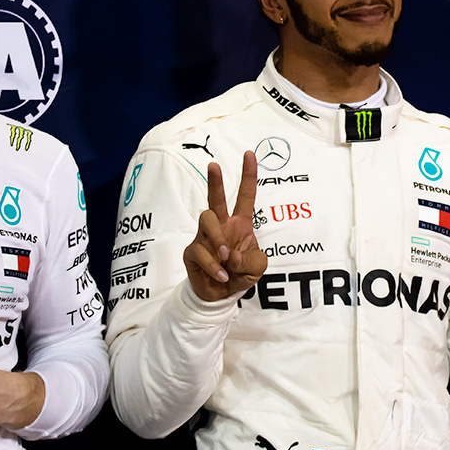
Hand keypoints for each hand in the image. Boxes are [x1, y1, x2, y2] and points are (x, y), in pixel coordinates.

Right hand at [183, 151, 266, 301]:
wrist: (221, 295)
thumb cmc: (240, 273)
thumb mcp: (257, 268)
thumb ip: (251, 260)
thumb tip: (231, 254)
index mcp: (240, 224)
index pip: (245, 196)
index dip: (248, 175)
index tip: (249, 154)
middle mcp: (222, 226)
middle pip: (216, 199)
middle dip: (215, 181)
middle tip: (214, 165)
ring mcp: (205, 237)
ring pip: (207, 220)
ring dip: (218, 239)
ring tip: (226, 257)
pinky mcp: (192, 252)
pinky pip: (201, 251)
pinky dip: (214, 266)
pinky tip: (222, 275)